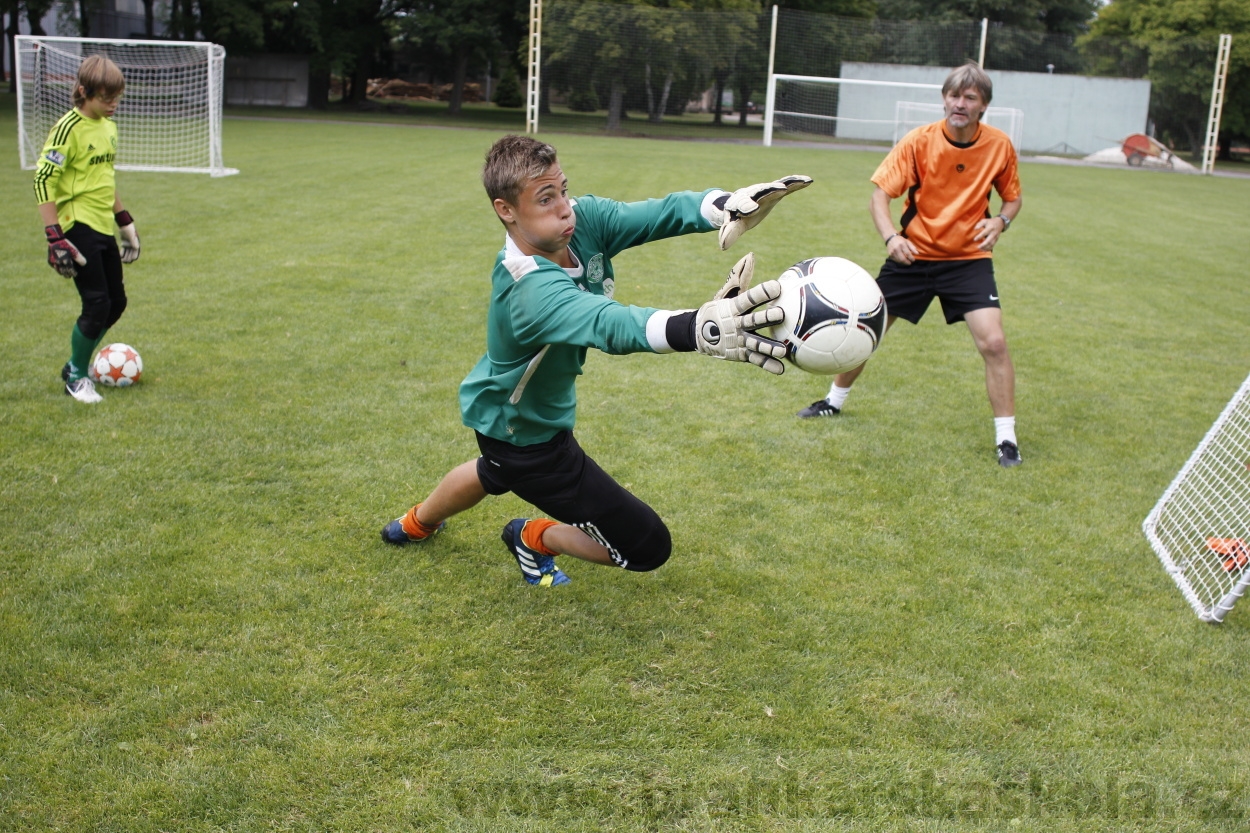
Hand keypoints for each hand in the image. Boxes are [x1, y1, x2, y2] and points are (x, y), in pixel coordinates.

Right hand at [45, 224, 85, 277]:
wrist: (55, 240)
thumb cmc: (67, 245)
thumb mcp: (75, 251)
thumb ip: (80, 258)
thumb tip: (84, 264)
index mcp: (66, 261)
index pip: (70, 270)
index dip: (73, 273)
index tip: (75, 274)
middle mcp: (59, 263)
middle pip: (64, 272)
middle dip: (68, 274)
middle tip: (70, 276)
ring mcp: (54, 262)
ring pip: (58, 270)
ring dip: (62, 273)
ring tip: (65, 275)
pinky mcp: (49, 260)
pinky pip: (54, 267)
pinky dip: (57, 269)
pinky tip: (59, 270)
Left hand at [115, 210, 139, 262]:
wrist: (124, 224)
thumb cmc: (128, 229)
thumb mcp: (131, 236)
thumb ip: (133, 242)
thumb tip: (136, 248)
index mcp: (136, 243)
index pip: (136, 251)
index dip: (134, 256)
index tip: (132, 260)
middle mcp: (133, 244)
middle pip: (131, 253)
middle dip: (129, 258)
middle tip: (126, 262)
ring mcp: (129, 243)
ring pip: (128, 252)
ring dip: (126, 256)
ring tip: (123, 261)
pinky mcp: (125, 242)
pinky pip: (124, 249)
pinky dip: (122, 253)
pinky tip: (120, 256)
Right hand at [694, 253, 787, 373]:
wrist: (697, 333)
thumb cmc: (718, 310)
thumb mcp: (726, 295)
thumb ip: (740, 279)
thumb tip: (751, 256)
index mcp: (734, 308)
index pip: (749, 298)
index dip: (762, 292)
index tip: (777, 286)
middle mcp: (736, 324)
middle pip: (753, 320)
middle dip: (767, 318)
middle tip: (781, 314)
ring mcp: (738, 340)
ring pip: (756, 343)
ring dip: (769, 346)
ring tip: (783, 350)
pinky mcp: (741, 354)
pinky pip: (756, 360)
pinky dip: (767, 365)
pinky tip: (781, 369)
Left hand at [715, 175, 812, 249]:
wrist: (739, 201)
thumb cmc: (736, 216)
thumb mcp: (732, 225)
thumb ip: (730, 233)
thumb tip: (723, 247)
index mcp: (740, 203)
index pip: (743, 204)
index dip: (747, 206)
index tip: (752, 209)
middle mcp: (754, 193)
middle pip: (762, 190)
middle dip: (771, 189)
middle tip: (780, 189)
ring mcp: (766, 190)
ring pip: (777, 185)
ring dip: (788, 183)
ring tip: (800, 182)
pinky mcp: (776, 189)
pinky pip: (787, 184)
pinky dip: (797, 182)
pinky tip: (808, 181)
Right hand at [885, 233, 917, 264]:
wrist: (890, 238)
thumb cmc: (900, 240)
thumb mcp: (908, 242)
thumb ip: (912, 247)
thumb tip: (917, 253)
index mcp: (902, 244)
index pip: (908, 253)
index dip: (911, 258)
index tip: (913, 260)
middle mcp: (896, 248)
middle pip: (902, 259)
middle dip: (907, 262)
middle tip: (910, 263)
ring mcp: (892, 252)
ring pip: (899, 260)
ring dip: (904, 263)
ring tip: (907, 262)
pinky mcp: (890, 254)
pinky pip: (895, 260)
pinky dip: (899, 261)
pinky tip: (902, 261)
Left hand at [973, 216, 1003, 251]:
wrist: (1000, 223)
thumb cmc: (989, 222)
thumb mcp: (984, 220)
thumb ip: (979, 224)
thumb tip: (975, 229)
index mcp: (990, 228)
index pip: (985, 232)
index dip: (980, 236)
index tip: (974, 239)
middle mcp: (993, 233)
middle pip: (989, 240)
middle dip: (983, 244)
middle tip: (978, 247)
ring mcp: (995, 237)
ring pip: (991, 244)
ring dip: (985, 247)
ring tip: (980, 249)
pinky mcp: (996, 240)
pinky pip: (993, 245)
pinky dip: (988, 248)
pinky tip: (984, 250)